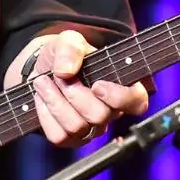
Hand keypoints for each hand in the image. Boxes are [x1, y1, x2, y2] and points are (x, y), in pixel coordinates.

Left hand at [29, 30, 148, 147]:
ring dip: (55, 101)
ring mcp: (90, 129)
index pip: (137, 103)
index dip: (118, 97)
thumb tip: (66, 71)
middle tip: (59, 75)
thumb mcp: (69, 40)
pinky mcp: (69, 139)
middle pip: (99, 116)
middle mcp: (109, 112)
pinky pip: (58, 135)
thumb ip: (71, 47)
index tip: (96, 85)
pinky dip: (45, 114)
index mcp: (120, 87)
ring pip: (76, 127)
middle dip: (73, 93)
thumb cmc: (65, 56)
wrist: (42, 68)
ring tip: (43, 81)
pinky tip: (42, 97)